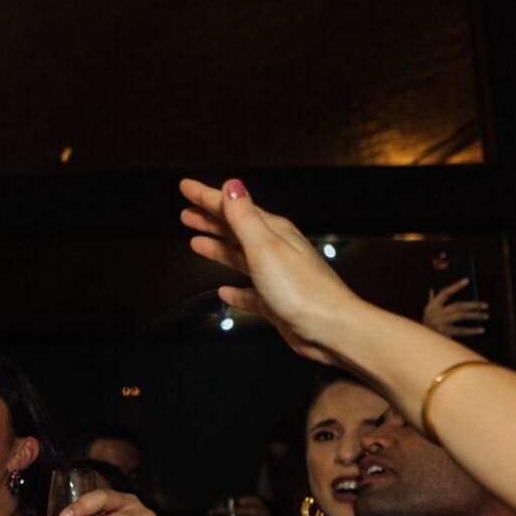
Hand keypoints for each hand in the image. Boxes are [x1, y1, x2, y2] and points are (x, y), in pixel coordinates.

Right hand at [179, 178, 368, 367]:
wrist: (330, 330)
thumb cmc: (301, 289)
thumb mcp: (266, 247)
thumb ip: (245, 217)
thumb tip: (231, 185)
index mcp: (273, 232)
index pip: (233, 207)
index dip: (207, 196)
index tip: (186, 186)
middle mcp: (275, 250)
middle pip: (236, 229)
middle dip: (210, 219)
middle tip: (186, 213)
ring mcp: (275, 276)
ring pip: (240, 257)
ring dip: (218, 248)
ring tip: (196, 242)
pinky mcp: (275, 302)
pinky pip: (249, 292)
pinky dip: (235, 290)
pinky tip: (224, 292)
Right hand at [423, 279, 489, 338]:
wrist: (422, 342)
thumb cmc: (428, 324)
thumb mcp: (428, 312)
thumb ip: (431, 300)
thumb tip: (433, 288)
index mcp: (432, 306)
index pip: (445, 293)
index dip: (455, 286)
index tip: (467, 280)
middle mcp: (436, 313)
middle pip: (458, 305)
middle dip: (473, 304)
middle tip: (486, 305)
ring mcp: (440, 323)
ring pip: (461, 316)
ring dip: (475, 315)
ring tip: (486, 316)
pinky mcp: (445, 333)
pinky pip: (462, 331)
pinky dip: (472, 330)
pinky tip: (481, 329)